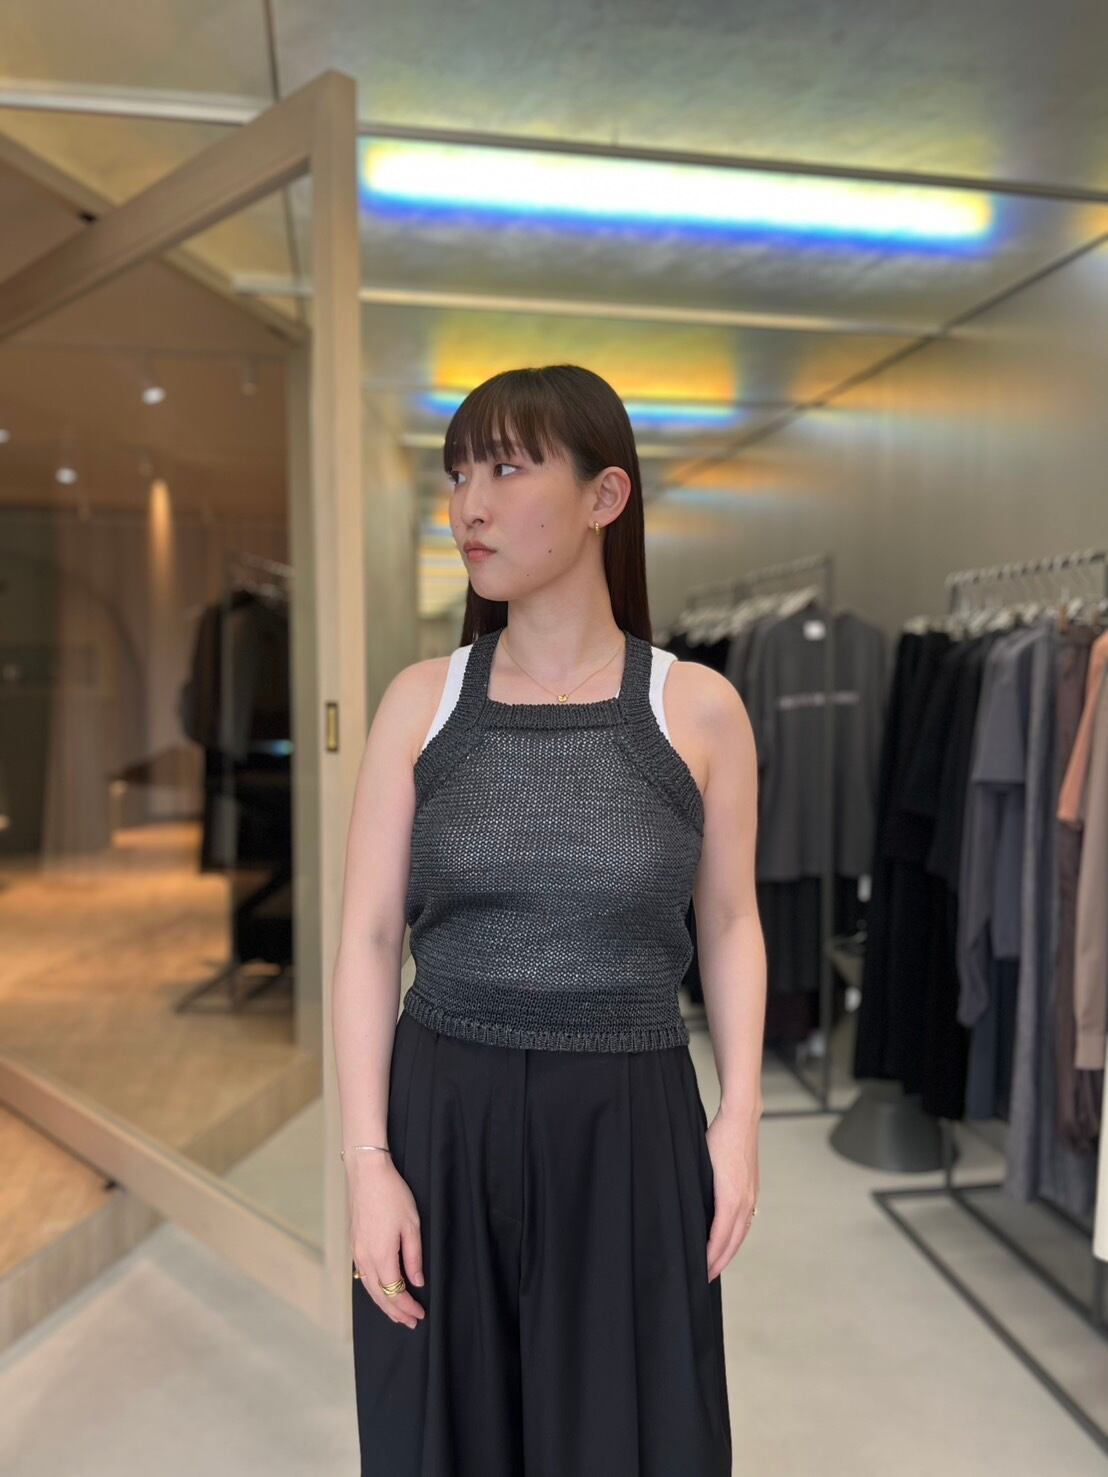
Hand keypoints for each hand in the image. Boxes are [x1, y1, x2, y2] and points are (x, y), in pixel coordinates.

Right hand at [348, 1154, 426, 1329]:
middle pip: (380, 1296)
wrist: (367, 1173)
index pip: (395, 1293)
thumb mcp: (412, 1225)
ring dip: (383, 1303)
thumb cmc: (392, 1195)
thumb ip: (414, 1257)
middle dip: (396, 1312)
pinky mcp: (354, 1244)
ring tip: (397, 1313)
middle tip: (410, 1322)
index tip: (420, 1315)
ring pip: (369, 1288)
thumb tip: (417, 1281)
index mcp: (381, 1256)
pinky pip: (363, 1276)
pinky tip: (380, 1290)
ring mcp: (357, 1251)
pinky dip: (374, 1289)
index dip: (407, 1307)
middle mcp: (365, 1258)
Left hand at [704, 1105, 759, 1281]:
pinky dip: (738, 1235)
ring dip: (730, 1251)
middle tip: (706, 1278)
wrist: (741, 1118)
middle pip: (733, 1242)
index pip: (720, 1239)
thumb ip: (698, 1193)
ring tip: (718, 1264)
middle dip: (720, 1262)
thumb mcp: (701, 1166)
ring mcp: (751, 1195)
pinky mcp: (753, 1189)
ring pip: (742, 1233)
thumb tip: (687, 1214)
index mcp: (731, 1200)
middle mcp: (744, 1202)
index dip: (710, 1259)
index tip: (700, 1273)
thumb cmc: (717, 1138)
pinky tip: (732, 1239)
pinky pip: (747, 1220)